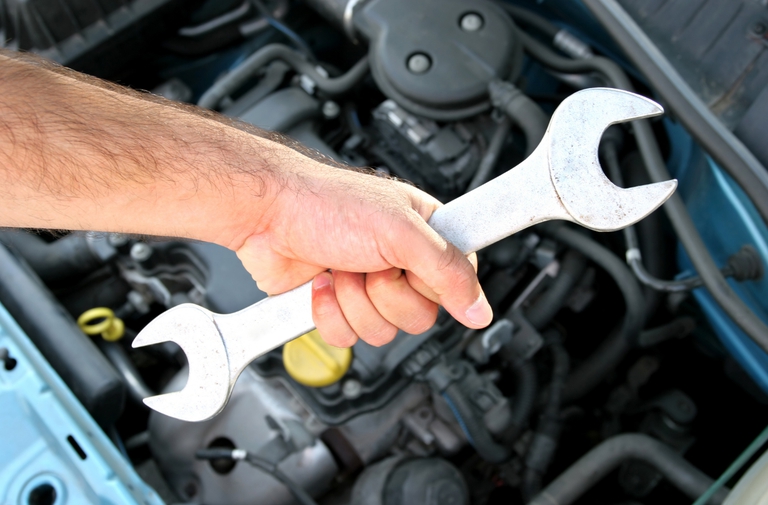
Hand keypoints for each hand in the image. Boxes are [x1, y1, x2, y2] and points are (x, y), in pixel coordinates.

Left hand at [234, 163, 492, 346]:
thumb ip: (448, 271)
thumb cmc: (326, 203)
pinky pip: (349, 337)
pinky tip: (324, 284)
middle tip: (369, 263)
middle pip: (420, 316)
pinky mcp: (339, 305)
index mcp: (425, 233)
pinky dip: (331, 314)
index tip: (413, 270)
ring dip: (355, 301)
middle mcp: (401, 261)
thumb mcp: (401, 232)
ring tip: (342, 266)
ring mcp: (369, 285)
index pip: (457, 280)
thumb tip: (480, 309)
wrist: (268, 216)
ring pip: (384, 331)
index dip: (435, 283)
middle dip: (385, 293)